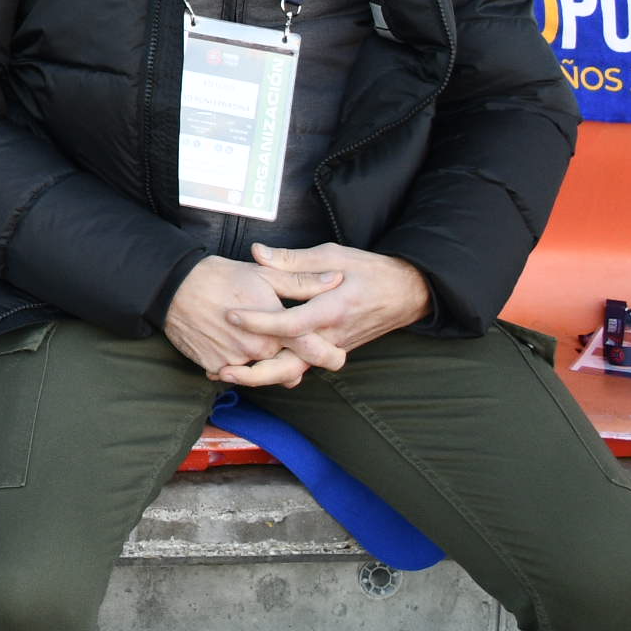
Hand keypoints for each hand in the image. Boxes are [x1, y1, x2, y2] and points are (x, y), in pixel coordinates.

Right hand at [162, 253, 345, 385]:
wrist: (173, 288)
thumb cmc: (219, 277)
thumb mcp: (263, 274)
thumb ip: (302, 282)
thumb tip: (335, 280)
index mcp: (276, 327)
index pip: (313, 351)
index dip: (329, 355)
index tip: (338, 357)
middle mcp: (259, 350)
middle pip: (288, 366)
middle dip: (293, 360)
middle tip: (295, 349)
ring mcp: (236, 362)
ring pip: (262, 371)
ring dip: (265, 363)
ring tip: (260, 344)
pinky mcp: (216, 367)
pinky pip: (236, 373)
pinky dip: (239, 365)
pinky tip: (234, 345)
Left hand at [234, 243, 433, 355]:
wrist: (407, 293)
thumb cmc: (370, 271)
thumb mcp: (334, 255)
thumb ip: (294, 260)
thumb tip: (257, 253)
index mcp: (332, 310)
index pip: (292, 323)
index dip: (261, 321)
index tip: (232, 315)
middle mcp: (332, 337)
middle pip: (292, 366)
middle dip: (256, 373)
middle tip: (224, 369)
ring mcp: (332, 348)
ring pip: (296, 373)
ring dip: (262, 377)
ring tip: (228, 372)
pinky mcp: (331, 352)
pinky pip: (302, 367)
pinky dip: (277, 372)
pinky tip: (251, 369)